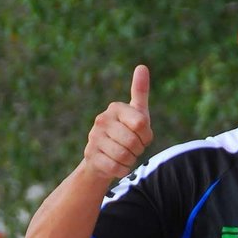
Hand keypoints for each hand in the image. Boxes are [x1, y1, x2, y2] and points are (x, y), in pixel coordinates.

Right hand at [82, 64, 153, 184]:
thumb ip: (140, 92)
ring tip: (125, 156)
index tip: (141, 135)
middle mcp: (102, 120)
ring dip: (130, 160)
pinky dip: (122, 170)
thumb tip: (142, 66)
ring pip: (125, 156)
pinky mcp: (91, 156)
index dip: (146, 136)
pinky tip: (117, 165)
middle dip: (138, 150)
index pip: (142, 124)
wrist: (103, 157)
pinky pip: (116, 168)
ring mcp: (94, 137)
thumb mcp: (137, 114)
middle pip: (134, 142)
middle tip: (132, 148)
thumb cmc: (126, 132)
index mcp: (116, 108)